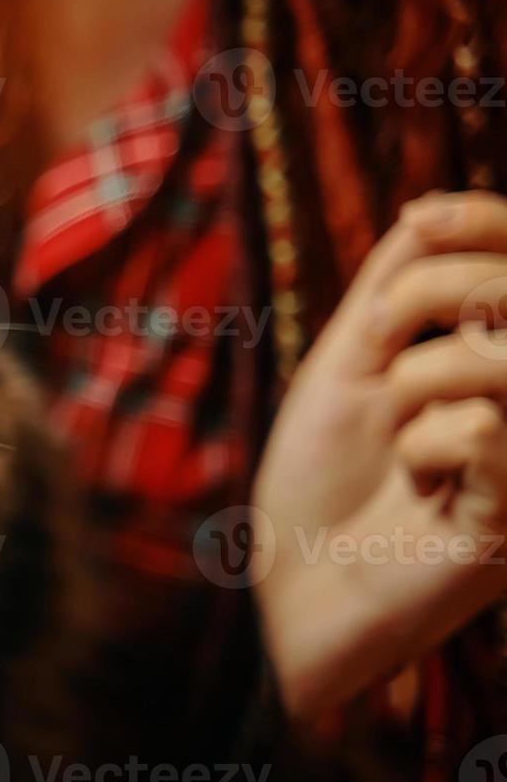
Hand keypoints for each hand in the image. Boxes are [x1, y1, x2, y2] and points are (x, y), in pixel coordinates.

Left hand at [254, 191, 506, 718]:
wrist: (294, 573)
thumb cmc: (320, 474)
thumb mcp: (349, 361)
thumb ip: (393, 285)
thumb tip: (429, 208)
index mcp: (494, 357)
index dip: (487, 224)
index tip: (425, 217)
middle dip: (438, 289)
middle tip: (377, 336)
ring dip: (421, 378)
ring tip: (398, 427)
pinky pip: (485, 429)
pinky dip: (425, 447)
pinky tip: (421, 488)